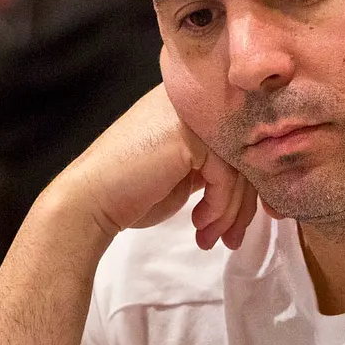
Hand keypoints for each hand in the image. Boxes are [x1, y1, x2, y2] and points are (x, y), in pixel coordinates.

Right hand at [49, 84, 255, 251]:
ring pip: (238, 168)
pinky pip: (225, 176)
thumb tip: (254, 190)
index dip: (244, 187)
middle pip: (242, 154)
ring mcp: (190, 116)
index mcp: (190, 108)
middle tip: (231, 239)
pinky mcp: (189, 136)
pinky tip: (201, 224)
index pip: (237, 144)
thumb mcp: (182, 175)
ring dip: (229, 213)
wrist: (90, 201)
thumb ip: (213, 168)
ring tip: (214, 240)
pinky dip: (219, 207)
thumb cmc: (129, 193)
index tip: (234, 225)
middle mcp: (193, 104)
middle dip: (241, 205)